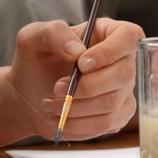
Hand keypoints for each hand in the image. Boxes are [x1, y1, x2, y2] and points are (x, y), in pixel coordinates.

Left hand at [7, 17, 141, 140]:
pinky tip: (62, 116)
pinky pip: (106, 123)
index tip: (81, 64)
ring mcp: (122, 90)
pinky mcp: (116, 115)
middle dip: (86, 86)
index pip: (129, 36)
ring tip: (52, 103)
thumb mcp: (32, 37)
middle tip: (57, 88)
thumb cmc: (34, 61)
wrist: (28, 96)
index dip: (110, 51)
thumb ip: (54, 34)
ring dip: (76, 106)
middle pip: (124, 74)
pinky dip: (78, 123)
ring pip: (112, 102)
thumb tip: (77, 50)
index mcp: (107, 33)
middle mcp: (121, 60)